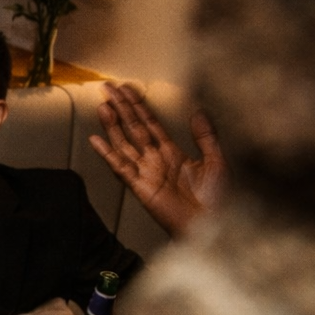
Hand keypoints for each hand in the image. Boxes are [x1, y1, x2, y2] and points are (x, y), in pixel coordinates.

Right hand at [88, 82, 227, 238]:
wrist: (214, 226)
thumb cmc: (218, 200)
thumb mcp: (217, 161)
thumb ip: (206, 136)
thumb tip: (198, 110)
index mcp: (172, 153)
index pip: (150, 123)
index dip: (139, 106)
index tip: (127, 89)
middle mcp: (155, 160)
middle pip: (133, 129)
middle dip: (121, 108)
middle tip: (108, 88)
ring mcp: (146, 173)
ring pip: (124, 144)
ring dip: (113, 125)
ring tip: (102, 106)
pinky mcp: (141, 188)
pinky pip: (121, 167)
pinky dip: (108, 154)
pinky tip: (97, 140)